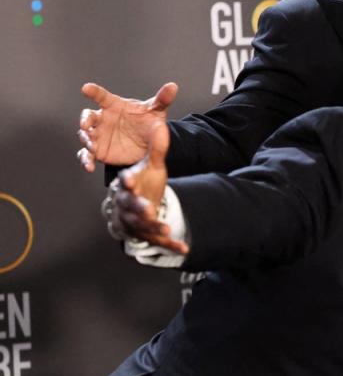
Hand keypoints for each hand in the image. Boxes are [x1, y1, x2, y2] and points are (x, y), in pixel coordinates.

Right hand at [77, 82, 177, 171]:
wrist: (147, 144)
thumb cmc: (147, 121)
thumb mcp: (156, 111)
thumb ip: (162, 99)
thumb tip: (173, 86)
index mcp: (113, 106)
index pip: (102, 96)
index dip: (94, 92)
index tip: (86, 88)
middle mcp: (102, 119)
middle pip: (88, 117)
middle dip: (85, 120)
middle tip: (86, 125)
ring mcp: (98, 135)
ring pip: (86, 136)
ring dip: (86, 140)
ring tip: (91, 146)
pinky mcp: (98, 150)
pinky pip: (88, 155)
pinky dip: (86, 160)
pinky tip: (90, 166)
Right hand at [111, 123, 187, 253]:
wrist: (135, 206)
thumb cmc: (142, 183)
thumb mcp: (152, 166)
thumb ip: (158, 150)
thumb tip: (162, 126)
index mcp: (129, 185)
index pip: (125, 182)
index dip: (127, 181)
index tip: (128, 179)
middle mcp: (128, 203)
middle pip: (130, 205)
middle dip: (137, 207)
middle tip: (146, 208)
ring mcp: (136, 220)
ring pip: (141, 225)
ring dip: (152, 227)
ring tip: (165, 229)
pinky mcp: (146, 234)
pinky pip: (158, 241)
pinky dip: (170, 245)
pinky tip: (185, 249)